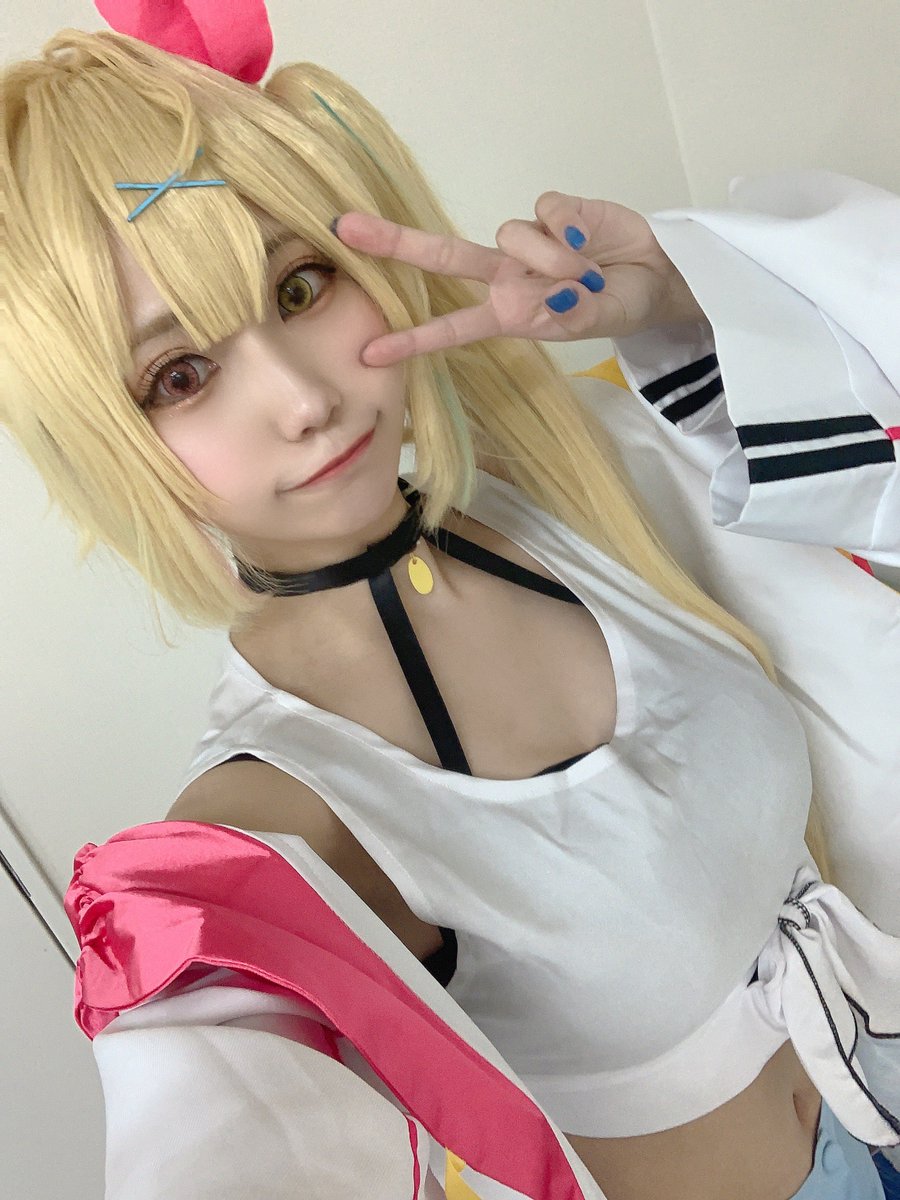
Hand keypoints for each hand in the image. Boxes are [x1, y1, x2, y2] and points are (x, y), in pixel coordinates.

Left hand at [332, 191, 705, 366]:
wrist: (656, 277)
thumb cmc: (616, 306)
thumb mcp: (589, 323)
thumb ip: (564, 308)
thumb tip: (546, 286)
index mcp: (507, 313)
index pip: (452, 327)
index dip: (412, 340)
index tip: (370, 354)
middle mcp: (506, 275)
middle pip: (443, 255)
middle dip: (395, 242)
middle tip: (345, 227)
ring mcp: (526, 241)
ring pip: (511, 235)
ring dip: (553, 259)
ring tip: (588, 275)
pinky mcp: (551, 209)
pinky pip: (546, 211)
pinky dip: (570, 229)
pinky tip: (589, 242)